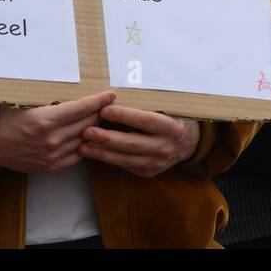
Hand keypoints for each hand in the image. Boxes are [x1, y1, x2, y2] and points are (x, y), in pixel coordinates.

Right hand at [0, 91, 114, 173]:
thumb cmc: (6, 118)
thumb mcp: (26, 102)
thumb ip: (51, 101)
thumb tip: (75, 93)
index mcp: (44, 120)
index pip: (81, 109)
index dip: (98, 100)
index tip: (110, 94)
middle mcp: (51, 140)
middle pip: (87, 124)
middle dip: (98, 113)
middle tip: (105, 105)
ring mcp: (52, 156)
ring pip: (84, 140)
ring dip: (93, 129)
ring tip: (98, 119)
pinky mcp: (51, 167)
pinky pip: (77, 155)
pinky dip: (83, 144)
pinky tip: (85, 136)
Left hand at [79, 105, 200, 177]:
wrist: (187, 143)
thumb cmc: (170, 118)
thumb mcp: (166, 109)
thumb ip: (145, 106)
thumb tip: (114, 98)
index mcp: (171, 128)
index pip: (144, 121)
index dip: (124, 116)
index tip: (104, 109)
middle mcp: (165, 147)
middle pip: (132, 143)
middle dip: (106, 138)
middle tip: (86, 131)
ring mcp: (157, 163)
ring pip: (126, 158)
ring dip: (102, 153)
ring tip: (83, 146)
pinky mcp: (148, 173)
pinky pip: (126, 166)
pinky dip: (109, 160)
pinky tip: (94, 154)